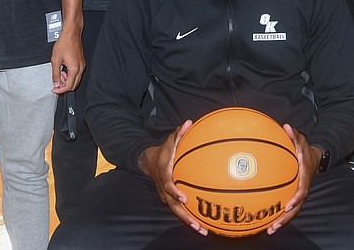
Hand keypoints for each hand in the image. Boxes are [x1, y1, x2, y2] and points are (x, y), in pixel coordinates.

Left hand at [51, 30, 83, 93]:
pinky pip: (77, 73)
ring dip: (67, 80)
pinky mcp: (81, 62)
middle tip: (56, 84)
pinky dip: (70, 75)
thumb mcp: (55, 60)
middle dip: (64, 86)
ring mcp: (82, 65)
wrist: (71, 33)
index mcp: (74, 69)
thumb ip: (55, 74)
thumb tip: (56, 83)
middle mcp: (80, 68)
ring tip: (59, 74)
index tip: (54, 90)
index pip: (69, 86)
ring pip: (76, 79)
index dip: (60, 90)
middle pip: (74, 85)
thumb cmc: (65, 43)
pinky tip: (64, 70)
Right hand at [139, 121, 206, 235]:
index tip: (184, 198)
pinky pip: (180, 211)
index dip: (175, 193)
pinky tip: (203, 225)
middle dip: (185, 216)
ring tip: (202, 231)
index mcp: (164, 175)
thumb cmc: (163, 152)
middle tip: (196, 224)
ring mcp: (167, 197)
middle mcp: (164, 189)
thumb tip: (189, 122)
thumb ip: (179, 133)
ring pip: (177, 212)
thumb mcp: (169, 141)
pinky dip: (190, 219)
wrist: (149, 162)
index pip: (168, 186)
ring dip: (189, 222)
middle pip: (173, 206)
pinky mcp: (171, 200)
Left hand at [268, 124, 321, 233]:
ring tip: (269, 230)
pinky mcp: (293, 195)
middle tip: (274, 227)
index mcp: (304, 178)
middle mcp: (302, 189)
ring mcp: (298, 194)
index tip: (287, 205)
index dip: (295, 199)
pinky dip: (278, 215)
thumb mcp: (302, 141)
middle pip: (295, 208)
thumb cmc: (306, 150)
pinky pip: (286, 207)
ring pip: (291, 211)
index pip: (302, 191)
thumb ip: (294, 135)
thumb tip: (286, 126)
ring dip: (281, 222)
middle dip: (285, 218)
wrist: (315, 158)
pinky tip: (266, 221)